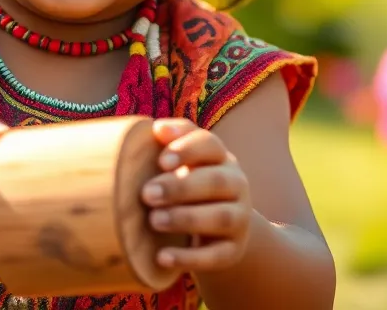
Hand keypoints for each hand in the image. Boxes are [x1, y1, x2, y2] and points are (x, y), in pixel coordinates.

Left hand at [142, 119, 251, 272]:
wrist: (218, 229)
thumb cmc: (188, 185)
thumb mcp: (183, 162)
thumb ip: (172, 142)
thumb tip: (156, 128)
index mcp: (220, 157)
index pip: (210, 144)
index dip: (187, 149)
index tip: (161, 160)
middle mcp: (236, 184)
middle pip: (216, 181)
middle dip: (181, 187)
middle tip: (146, 194)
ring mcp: (239, 218)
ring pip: (220, 217)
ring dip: (186, 218)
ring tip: (154, 220)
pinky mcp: (233, 250)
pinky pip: (216, 255)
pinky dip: (189, 257)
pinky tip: (162, 257)